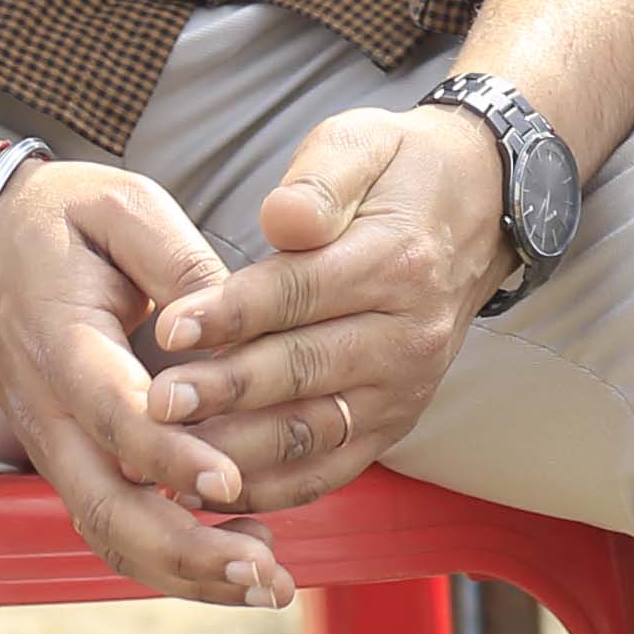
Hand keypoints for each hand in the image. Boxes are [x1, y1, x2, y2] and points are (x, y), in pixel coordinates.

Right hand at [0, 158, 291, 605]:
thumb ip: (180, 259)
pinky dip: (171, 559)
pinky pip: (113, 528)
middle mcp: (53, 415)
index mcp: (65, 346)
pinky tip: (237, 560)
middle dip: (189, 551)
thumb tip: (239, 319)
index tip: (233, 481)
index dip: (173, 455)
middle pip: (108, 508)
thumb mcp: (125, 208)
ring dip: (186, 572)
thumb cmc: (64, 221)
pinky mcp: (72, 462)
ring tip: (266, 586)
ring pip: (109, 535)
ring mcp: (57, 448)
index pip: (116, 416)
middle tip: (267, 573)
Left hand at [143, 98, 510, 514]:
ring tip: (170, 453)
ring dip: (237, 450)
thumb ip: (320, 178)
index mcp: (396, 260)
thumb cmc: (397, 173)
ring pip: (311, 430)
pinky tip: (212, 490)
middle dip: (223, 391)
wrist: (477, 210)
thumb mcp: (362, 143)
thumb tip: (281, 219)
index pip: (299, 292)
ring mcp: (403, 389)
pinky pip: (329, 469)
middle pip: (301, 369)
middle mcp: (407, 335)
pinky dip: (272, 488)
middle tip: (156, 403)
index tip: (168, 328)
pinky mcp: (393, 424)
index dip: (230, 312)